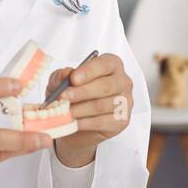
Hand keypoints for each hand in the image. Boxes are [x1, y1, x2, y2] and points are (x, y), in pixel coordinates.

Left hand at [44, 53, 132, 168]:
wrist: (79, 120)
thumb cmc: (75, 95)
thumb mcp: (63, 81)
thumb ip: (62, 75)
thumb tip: (65, 74)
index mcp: (112, 65)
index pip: (105, 64)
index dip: (88, 71)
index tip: (73, 79)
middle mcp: (123, 82)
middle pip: (105, 86)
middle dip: (82, 92)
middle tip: (63, 97)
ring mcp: (125, 102)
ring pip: (102, 105)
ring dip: (80, 109)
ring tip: (64, 111)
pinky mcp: (122, 121)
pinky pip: (102, 122)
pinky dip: (84, 123)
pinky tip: (73, 122)